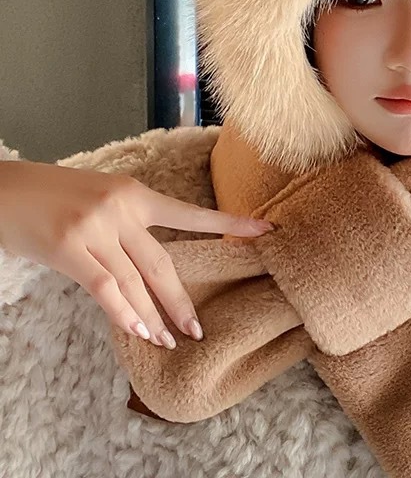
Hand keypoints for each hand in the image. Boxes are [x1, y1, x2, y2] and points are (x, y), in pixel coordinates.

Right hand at [0, 160, 272, 347]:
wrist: (3, 189)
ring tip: (168, 341)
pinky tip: (137, 331)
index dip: (230, 225)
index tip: (265, 231)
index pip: (190, 214)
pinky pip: (104, 287)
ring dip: (153, 317)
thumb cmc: (53, 194)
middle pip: (163, 263)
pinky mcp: (69, 248)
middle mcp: (122, 209)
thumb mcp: (101, 198)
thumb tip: (149, 268)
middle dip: (181, 301)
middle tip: (198, 329)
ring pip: (135, 282)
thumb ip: (128, 226)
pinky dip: (122, 312)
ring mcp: (96, 229)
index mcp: (135, 193)